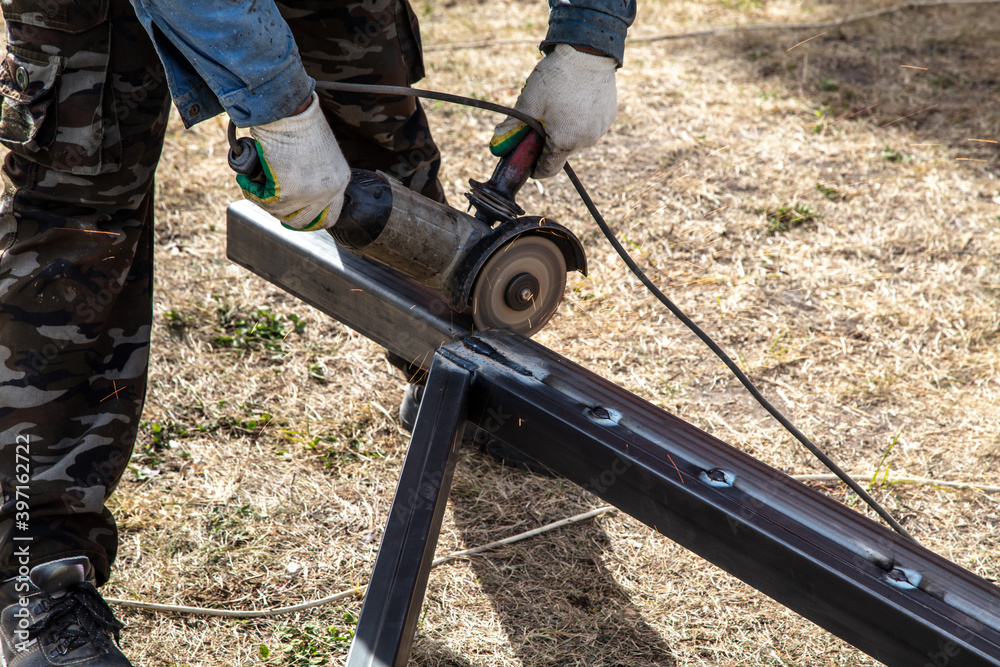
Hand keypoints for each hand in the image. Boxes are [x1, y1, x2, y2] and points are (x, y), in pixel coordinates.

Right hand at [237, 92, 349, 230]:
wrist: (289, 110)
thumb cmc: (299, 123)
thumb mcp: (319, 152)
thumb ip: (315, 173)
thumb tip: (296, 191)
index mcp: (341, 179)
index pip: (330, 215)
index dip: (310, 219)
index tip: (294, 215)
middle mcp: (331, 190)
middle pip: (306, 221)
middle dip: (285, 216)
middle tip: (269, 203)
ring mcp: (312, 194)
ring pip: (282, 213)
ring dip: (265, 201)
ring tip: (255, 184)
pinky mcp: (290, 193)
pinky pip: (267, 203)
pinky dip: (253, 193)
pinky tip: (247, 180)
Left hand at [490, 44, 617, 178]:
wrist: (588, 52)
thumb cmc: (556, 79)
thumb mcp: (528, 103)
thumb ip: (512, 129)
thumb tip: (496, 145)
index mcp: (565, 143)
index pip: (547, 170)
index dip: (534, 168)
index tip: (527, 160)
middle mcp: (585, 141)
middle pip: (561, 152)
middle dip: (548, 142)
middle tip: (540, 121)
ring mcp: (599, 129)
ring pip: (576, 138)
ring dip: (565, 129)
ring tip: (558, 104)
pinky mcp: (608, 117)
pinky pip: (589, 125)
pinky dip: (580, 118)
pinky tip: (574, 99)